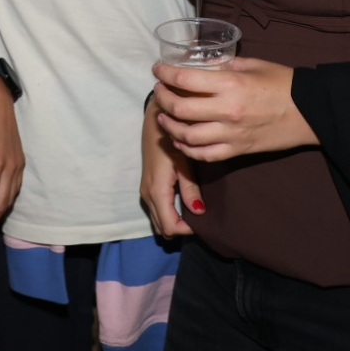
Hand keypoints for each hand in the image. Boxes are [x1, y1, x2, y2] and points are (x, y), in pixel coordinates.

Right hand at [140, 97, 200, 237]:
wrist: (156, 120)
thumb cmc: (171, 138)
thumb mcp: (184, 162)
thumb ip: (190, 188)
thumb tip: (199, 212)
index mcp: (157, 191)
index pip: (170, 226)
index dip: (187, 230)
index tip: (204, 222)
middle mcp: (147, 195)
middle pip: (162, 228)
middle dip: (181, 229)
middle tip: (200, 220)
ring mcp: (144, 191)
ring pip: (158, 221)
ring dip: (175, 221)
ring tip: (194, 213)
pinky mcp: (146, 186)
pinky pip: (156, 211)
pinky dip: (169, 214)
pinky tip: (183, 204)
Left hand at [152, 57, 316, 162]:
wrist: (310, 112)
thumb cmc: (283, 83)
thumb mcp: (253, 65)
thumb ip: (225, 65)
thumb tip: (202, 63)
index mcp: (231, 85)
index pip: (185, 80)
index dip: (164, 74)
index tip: (158, 70)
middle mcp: (228, 111)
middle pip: (180, 109)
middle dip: (162, 99)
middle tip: (159, 91)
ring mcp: (232, 134)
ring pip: (187, 136)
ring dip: (169, 126)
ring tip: (164, 117)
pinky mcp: (238, 150)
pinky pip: (205, 154)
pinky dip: (187, 149)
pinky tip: (179, 140)